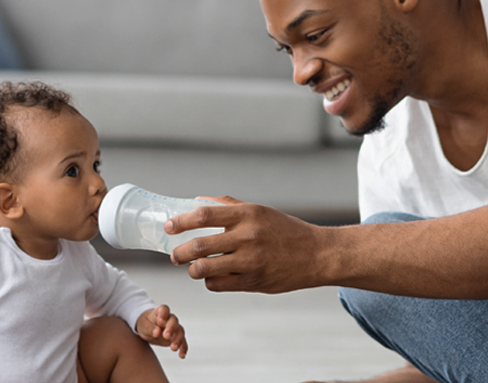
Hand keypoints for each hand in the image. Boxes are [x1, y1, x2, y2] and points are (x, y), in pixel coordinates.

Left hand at [134, 305, 187, 358]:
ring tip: (173, 348)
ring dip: (178, 340)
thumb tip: (157, 332)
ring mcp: (175, 328)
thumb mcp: (143, 325)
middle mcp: (170, 318)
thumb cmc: (145, 324)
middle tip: (166, 336)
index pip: (164, 309)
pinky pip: (183, 342)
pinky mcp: (177, 337)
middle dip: (171, 329)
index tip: (160, 321)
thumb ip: (149, 328)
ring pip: (180, 332)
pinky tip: (182, 355)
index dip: (163, 314)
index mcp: (160, 312)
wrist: (148, 329)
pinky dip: (183, 348)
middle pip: (174, 321)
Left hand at [167, 196, 332, 293]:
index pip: (203, 215)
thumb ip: (229, 206)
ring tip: (192, 268)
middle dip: (179, 253)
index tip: (169, 226)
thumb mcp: (260, 211)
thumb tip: (197, 202)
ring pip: (204, 269)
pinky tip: (214, 276)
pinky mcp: (253, 281)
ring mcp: (250, 261)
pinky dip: (210, 281)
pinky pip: (217, 284)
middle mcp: (247, 237)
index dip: (181, 221)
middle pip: (198, 246)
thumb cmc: (285, 231)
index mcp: (247, 214)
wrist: (317, 255)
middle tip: (174, 255)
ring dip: (192, 270)